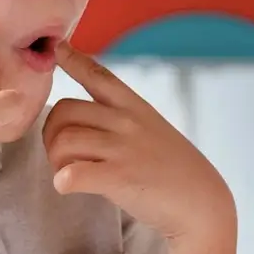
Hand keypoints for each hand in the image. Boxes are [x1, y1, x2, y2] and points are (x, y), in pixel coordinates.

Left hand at [45, 44, 235, 241]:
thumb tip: (84, 125)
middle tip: (61, 156)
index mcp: (135, 107)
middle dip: (51, 134)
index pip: (98, 75)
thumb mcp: (154, 131)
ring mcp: (123, 149)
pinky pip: (72, 174)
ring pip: (63, 142)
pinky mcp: (119, 177)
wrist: (202, 204)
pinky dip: (62, 182)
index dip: (74, 59)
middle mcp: (127, 122)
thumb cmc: (175, 172)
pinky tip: (69, 187)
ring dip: (56, 161)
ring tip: (68, 175)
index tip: (57, 49)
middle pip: (64, 110)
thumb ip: (123, 122)